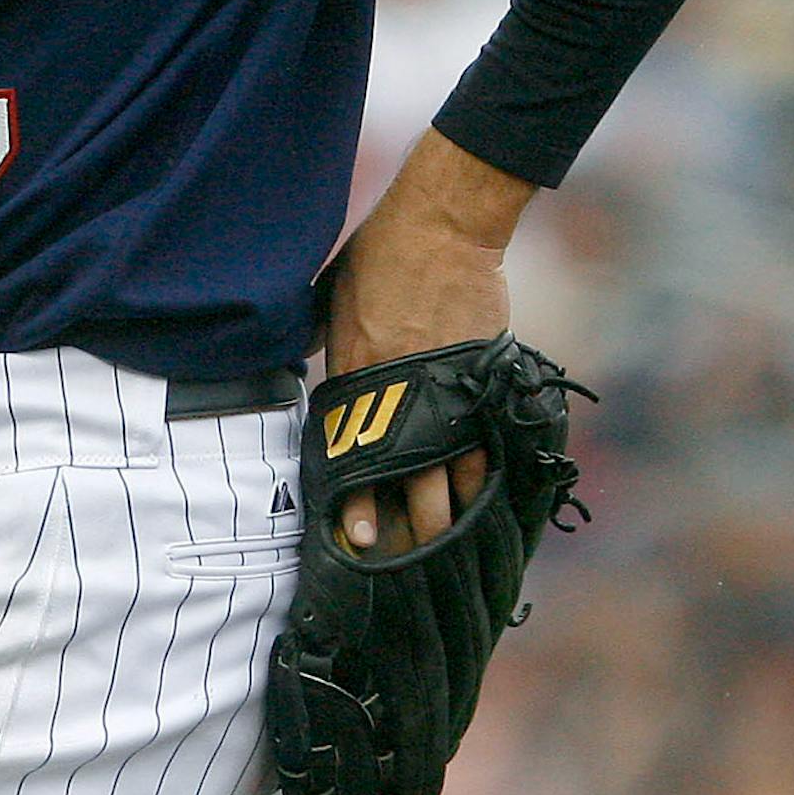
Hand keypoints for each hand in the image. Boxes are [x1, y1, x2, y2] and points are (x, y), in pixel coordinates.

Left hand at [322, 132, 532, 557]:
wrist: (439, 226)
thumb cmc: (376, 257)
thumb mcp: (331, 304)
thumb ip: (323, 344)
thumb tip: (304, 362)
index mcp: (356, 380)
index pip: (355, 463)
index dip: (359, 508)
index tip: (358, 544)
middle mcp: (401, 395)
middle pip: (411, 484)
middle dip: (411, 531)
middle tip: (407, 568)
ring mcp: (448, 391)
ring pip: (456, 476)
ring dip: (452, 517)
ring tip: (448, 556)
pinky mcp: (485, 379)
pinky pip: (488, 446)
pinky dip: (487, 480)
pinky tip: (488, 512)